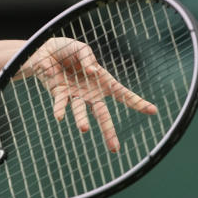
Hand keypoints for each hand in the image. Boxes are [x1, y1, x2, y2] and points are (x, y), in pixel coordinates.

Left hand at [22, 37, 157, 151]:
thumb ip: (88, 57)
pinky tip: (59, 117)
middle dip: (108, 132)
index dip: (137, 102)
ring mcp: (75, 95)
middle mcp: (90, 93)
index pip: (123, 94)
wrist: (44, 51)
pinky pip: (60, 103)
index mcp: (102, 82)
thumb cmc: (67, 50)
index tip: (153, 111)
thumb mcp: (81, 48)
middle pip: (102, 114)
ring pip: (80, 110)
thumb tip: (93, 71)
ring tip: (84, 129)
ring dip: (82, 119)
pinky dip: (59, 109)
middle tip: (115, 149)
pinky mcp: (59, 93)